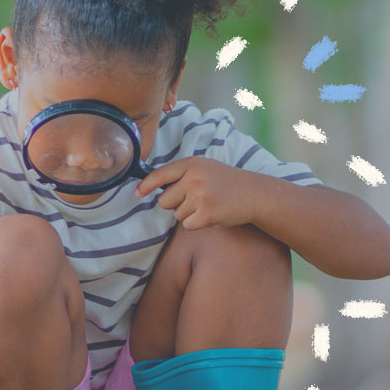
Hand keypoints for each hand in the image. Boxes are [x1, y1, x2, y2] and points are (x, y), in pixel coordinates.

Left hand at [133, 156, 260, 230]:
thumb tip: (152, 189)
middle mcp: (194, 178)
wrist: (253, 193)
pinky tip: (210, 214)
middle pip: (164, 200)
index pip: (160, 175)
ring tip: (207, 205)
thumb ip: (181, 174)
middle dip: (174, 204)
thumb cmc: (225, 182)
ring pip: (177, 214)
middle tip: (194, 199)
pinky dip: (196, 224)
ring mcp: (200, 196)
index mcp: (192, 164)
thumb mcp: (203, 168)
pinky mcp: (206, 214)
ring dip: (188, 214)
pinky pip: (187, 225)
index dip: (145, 185)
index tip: (137, 193)